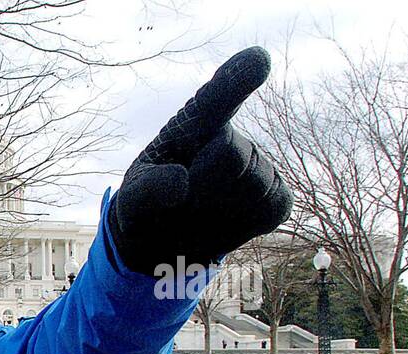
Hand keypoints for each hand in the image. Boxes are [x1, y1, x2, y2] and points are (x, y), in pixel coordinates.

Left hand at [108, 47, 291, 275]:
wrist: (165, 240)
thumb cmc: (149, 208)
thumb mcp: (132, 200)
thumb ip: (147, 190)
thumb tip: (182, 183)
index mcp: (194, 127)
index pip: (215, 99)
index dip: (236, 78)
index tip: (257, 59)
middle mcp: (231, 139)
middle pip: (231, 154)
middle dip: (204, 181)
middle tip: (183, 197)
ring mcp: (259, 168)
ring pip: (252, 186)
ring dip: (221, 209)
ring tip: (200, 211)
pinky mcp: (275, 199)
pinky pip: (271, 209)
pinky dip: (246, 225)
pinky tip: (224, 222)